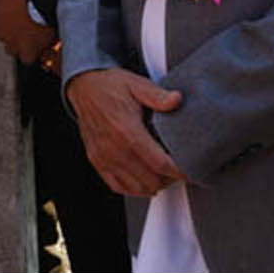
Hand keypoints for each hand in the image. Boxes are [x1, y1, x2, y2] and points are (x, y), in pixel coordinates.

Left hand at [0, 0, 55, 62]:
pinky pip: (27, 57)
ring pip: (11, 48)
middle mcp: (0, 34)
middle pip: (0, 35)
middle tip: (19, 18)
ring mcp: (15, 43)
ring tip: (27, 32)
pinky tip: (36, 44)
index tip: (6, 10)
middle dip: (8, 29)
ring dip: (16, 42)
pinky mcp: (30, 50)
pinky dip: (30, 52)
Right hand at [66, 67, 184, 196]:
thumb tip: (176, 99)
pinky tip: (142, 179)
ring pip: (136, 188)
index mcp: (127, 131)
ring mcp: (104, 158)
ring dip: (153, 185)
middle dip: (169, 179)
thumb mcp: (137, 84)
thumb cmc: (110, 86)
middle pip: (151, 180)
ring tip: (162, 174)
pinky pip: (117, 186)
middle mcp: (114, 149)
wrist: (83, 87)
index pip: (159, 163)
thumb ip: (157, 95)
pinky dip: (133, 188)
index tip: (190, 172)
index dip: (179, 172)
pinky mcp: (97, 161)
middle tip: (178, 170)